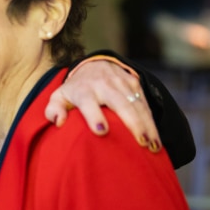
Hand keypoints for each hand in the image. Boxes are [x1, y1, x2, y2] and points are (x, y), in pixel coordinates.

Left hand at [45, 60, 160, 151]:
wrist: (94, 64)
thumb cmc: (75, 90)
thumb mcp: (59, 97)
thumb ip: (53, 109)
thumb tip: (59, 121)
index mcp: (84, 89)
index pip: (88, 102)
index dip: (94, 116)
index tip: (101, 131)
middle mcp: (104, 84)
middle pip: (121, 104)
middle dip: (132, 123)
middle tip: (141, 143)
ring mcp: (122, 83)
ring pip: (137, 105)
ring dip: (147, 125)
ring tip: (153, 146)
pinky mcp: (135, 83)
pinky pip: (145, 104)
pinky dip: (151, 121)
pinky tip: (156, 139)